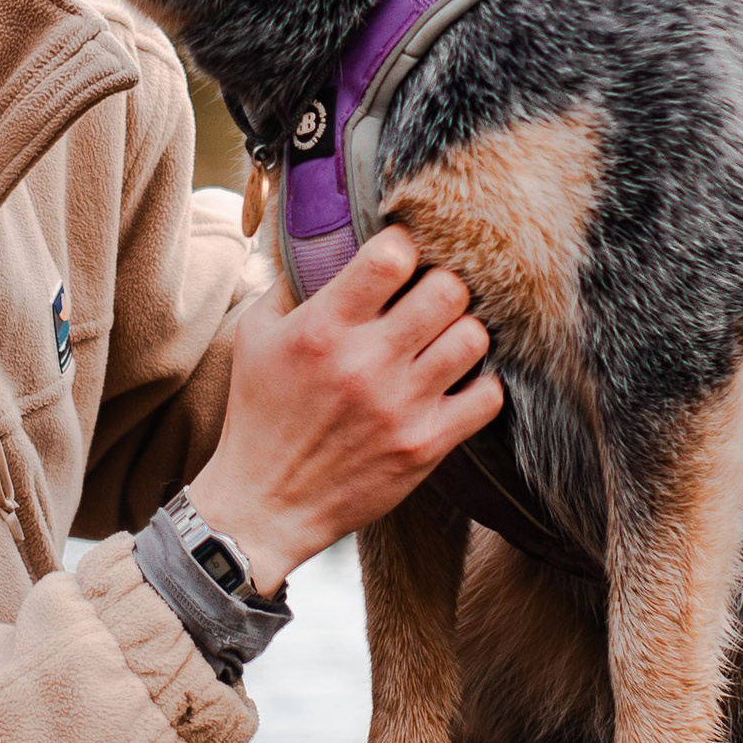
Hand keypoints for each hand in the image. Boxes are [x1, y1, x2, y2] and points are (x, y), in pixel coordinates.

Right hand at [188, 228, 501, 597]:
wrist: (264, 504)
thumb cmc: (260, 414)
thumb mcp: (255, 336)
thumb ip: (290, 284)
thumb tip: (324, 238)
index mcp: (322, 328)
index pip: (391, 256)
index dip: (403, 245)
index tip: (399, 257)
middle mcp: (365, 362)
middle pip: (448, 290)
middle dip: (442, 286)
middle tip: (429, 300)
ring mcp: (400, 406)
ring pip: (473, 338)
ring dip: (462, 333)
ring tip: (443, 341)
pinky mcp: (424, 446)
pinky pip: (487, 397)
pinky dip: (480, 386)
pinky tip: (457, 385)